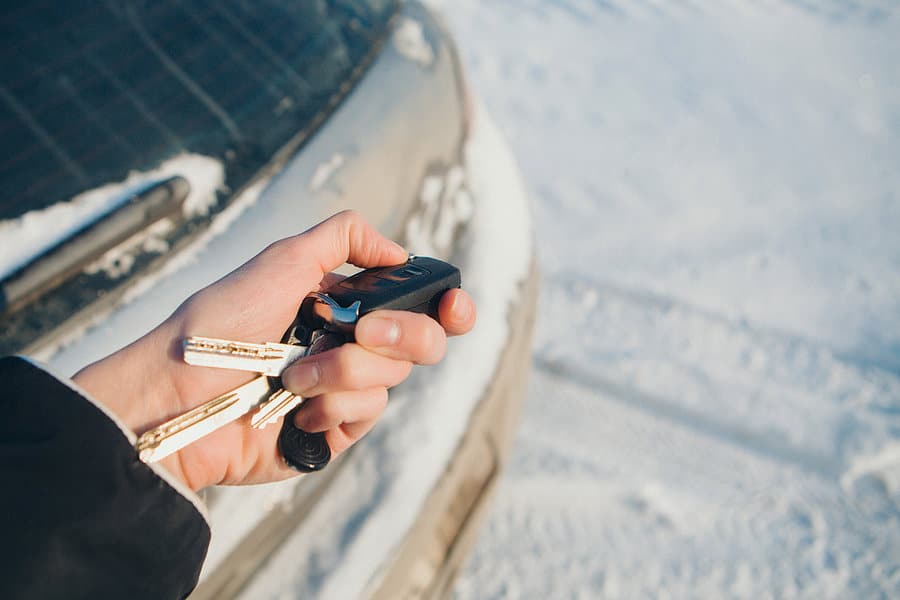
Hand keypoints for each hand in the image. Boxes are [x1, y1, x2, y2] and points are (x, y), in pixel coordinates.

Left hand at [73, 211, 475, 490]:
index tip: (454, 307)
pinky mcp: (332, 433)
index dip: (448, 306)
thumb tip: (398, 251)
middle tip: (362, 331)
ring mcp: (343, 391)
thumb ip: (344, 238)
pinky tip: (292, 408)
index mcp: (345, 305)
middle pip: (423, 341)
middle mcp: (351, 346)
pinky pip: (365, 414)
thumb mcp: (283, 259)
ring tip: (292, 374)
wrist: (180, 393)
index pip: (417, 305)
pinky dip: (330, 406)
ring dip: (343, 370)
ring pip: (391, 378)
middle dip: (401, 333)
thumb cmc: (222, 322)